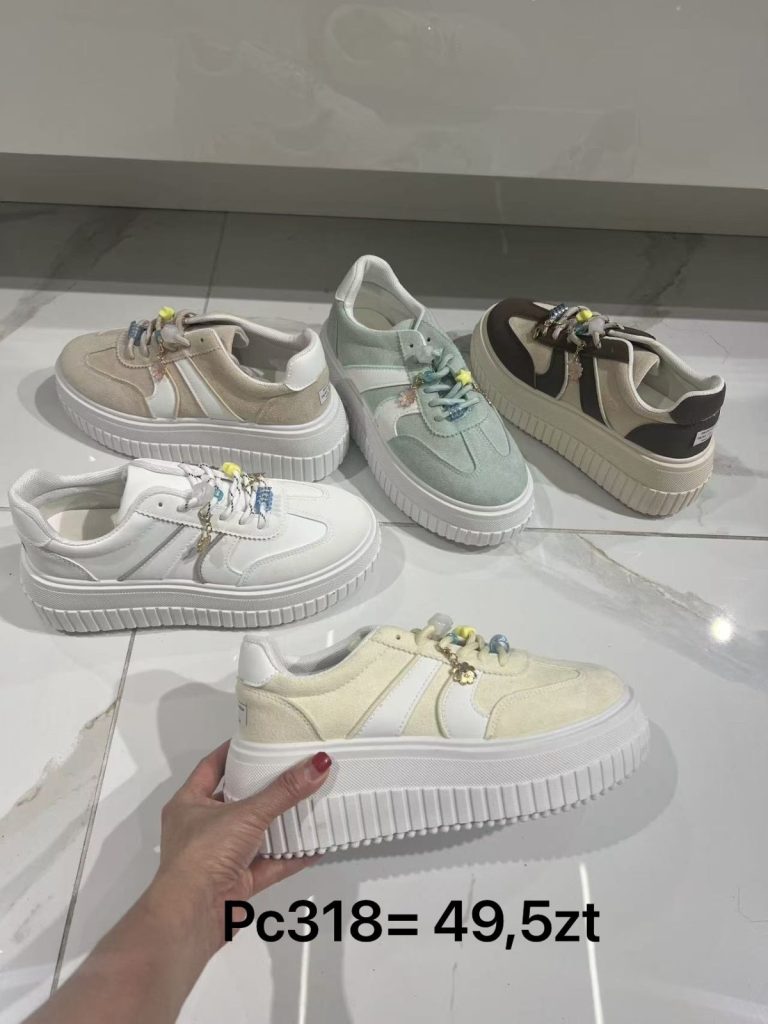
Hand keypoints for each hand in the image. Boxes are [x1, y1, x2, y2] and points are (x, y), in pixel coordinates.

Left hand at [146, 741, 331, 952]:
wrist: (191, 918)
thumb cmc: (204, 855)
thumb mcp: (246, 814)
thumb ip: (284, 792)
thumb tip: (318, 764)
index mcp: (189, 803)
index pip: (212, 767)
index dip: (234, 752)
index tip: (259, 740)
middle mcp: (201, 828)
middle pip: (237, 800)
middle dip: (264, 788)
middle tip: (292, 769)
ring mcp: (219, 857)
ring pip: (255, 834)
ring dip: (280, 823)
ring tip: (308, 802)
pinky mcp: (236, 883)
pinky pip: (268, 864)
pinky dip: (290, 856)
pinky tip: (314, 846)